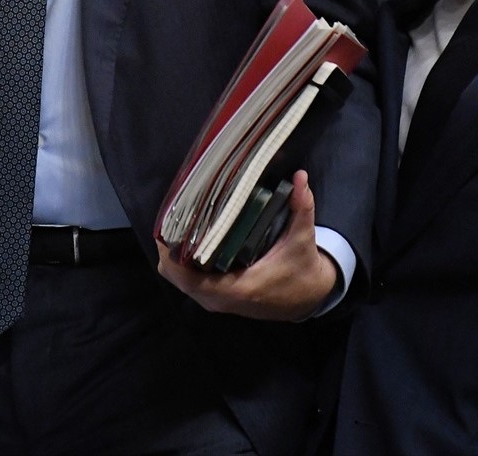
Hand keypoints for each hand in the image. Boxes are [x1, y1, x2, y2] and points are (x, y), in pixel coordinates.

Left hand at [156, 170, 338, 320]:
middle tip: (172, 218)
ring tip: (178, 225)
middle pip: (177, 278)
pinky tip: (188, 241)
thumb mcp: (302, 239)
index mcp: (239, 288)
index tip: (168, 228)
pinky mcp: (219, 299)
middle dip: (169, 250)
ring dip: (175, 257)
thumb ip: (301, 207)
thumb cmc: (303, 270)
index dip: (172, 257)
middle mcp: (223, 299)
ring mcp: (219, 302)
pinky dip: (183, 265)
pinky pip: (190, 283)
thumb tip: (299, 176)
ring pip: (180, 282)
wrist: (309, 298)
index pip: (190, 279)